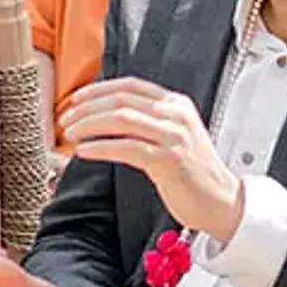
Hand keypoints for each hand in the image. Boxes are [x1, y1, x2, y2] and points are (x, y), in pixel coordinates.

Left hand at [58, 78, 246, 239]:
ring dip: (89, 124)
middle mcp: (176, 114)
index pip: (130, 86)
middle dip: (87, 107)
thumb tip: (106, 117)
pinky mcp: (169, 159)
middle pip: (121, 99)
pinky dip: (101, 147)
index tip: (75, 100)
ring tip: (70, 133)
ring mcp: (174, 135)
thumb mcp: (174, 135)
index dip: (98, 90)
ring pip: (121, 118)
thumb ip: (148, 121)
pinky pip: (126, 147)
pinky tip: (84, 152)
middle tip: (65, 119)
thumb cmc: (193, 173)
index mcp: (176, 104)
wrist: (221, 200)